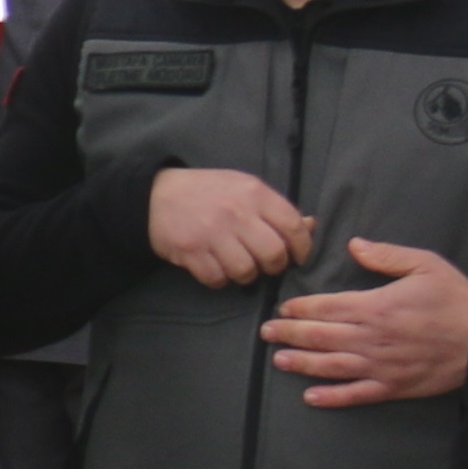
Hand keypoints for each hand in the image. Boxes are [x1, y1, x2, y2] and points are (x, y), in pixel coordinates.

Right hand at [148, 166, 319, 289]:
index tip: (298, 257)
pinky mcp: (191, 251)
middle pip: (273, 254)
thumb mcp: (245, 189)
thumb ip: (276, 208)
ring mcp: (212, 233)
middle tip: (266, 264)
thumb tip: (312, 226)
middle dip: (274, 266)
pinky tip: (216, 268)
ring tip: (239, 266)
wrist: (156, 195)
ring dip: (246, 275)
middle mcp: (236, 212)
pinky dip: (220, 279)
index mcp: (254, 193)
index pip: (293, 226)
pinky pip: (217, 279)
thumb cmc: (208, 192)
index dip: (302, 247)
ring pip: (246, 271)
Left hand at [266, 237, 467, 407]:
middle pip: (321, 337)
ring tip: (279, 361)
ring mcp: (381, 366)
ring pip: (331, 366)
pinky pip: (356, 395)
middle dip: (290, 334)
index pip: (327, 308)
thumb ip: (386, 256)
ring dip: (302, 364)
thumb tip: (354, 246)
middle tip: (267, 333)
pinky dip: (331, 398)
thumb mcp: (426, 264)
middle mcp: (372, 338)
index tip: (284, 309)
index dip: (301, 309)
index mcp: (376, 306)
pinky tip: (310, 398)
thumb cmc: (457, 298)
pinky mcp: (394, 387)